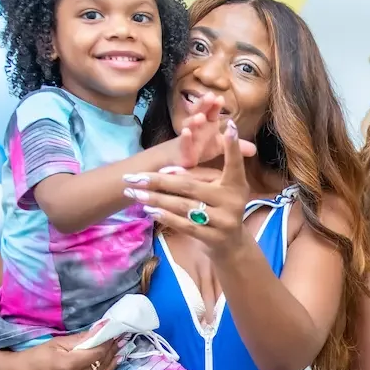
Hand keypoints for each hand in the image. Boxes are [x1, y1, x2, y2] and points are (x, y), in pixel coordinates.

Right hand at [2, 332, 118, 369]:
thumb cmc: (34, 357)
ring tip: (121, 347)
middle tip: (122, 336)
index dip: (108, 340)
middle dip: (112, 349)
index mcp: (70, 366)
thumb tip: (102, 328)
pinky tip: (111, 363)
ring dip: (112, 360)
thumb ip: (81, 338)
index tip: (116, 329)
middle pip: (102, 363)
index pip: (98, 351)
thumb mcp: (56, 343)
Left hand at [128, 121, 256, 258]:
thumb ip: (198, 176)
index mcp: (236, 184)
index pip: (234, 163)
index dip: (232, 146)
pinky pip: (185, 225)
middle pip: (190, 186)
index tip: (230, 125)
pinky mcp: (214, 238)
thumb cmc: (220, 208)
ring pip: (184, 206)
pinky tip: (149, 211)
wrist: (231, 245)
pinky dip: (165, 217)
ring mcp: (224, 221)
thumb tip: (167, 170)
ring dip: (156, 199)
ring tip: (134, 194)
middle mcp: (233, 201)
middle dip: (158, 181)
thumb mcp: (217, 189)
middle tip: (134, 177)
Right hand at [147, 94, 256, 170]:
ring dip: (194, 120)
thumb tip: (254, 149)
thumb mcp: (219, 145)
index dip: (214, 105)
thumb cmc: (199, 146)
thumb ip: (234, 144)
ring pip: (190, 126)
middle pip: (200, 113)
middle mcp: (197, 127)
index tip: (220, 98)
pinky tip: (187, 132)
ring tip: (200, 116)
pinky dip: (185, 138)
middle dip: (204, 105)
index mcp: (207, 123)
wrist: (179, 158)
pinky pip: (183, 143)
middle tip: (210, 96)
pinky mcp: (182, 150)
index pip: (211, 111)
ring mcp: (188, 137)